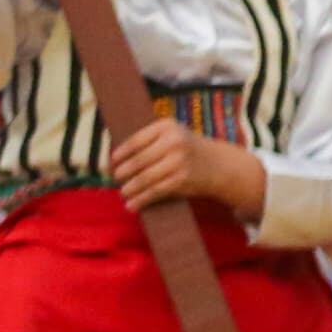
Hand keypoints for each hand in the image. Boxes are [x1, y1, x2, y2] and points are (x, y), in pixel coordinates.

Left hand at [111, 120, 264, 217]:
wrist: (219, 164)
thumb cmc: (188, 150)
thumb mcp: (172, 135)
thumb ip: (149, 141)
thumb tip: (114, 158)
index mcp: (166, 126)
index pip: (135, 140)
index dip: (119, 153)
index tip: (111, 162)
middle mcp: (173, 141)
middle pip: (137, 160)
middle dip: (122, 173)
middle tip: (115, 178)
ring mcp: (178, 161)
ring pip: (144, 178)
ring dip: (129, 188)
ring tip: (123, 192)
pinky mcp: (181, 180)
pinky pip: (155, 191)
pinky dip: (141, 199)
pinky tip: (132, 205)